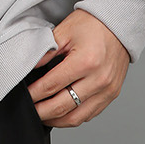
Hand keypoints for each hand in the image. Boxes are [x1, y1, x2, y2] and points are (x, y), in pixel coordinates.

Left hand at [26, 10, 130, 127]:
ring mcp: (107, 90)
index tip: (24, 96)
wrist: (119, 23)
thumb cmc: (92, 24)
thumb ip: (46, 51)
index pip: (52, 85)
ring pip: (76, 118)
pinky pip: (89, 114)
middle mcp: (98, 80)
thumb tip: (29, 68)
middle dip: (41, 112)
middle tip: (29, 110)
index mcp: (85, 62)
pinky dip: (72, 117)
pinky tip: (61, 113)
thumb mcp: (64, 31)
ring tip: (42, 115)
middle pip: (63, 107)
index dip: (34, 93)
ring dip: (56, 120)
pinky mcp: (112, 95)